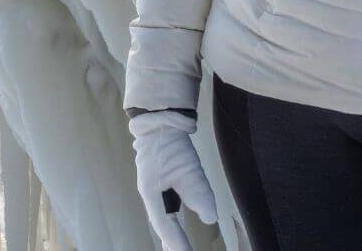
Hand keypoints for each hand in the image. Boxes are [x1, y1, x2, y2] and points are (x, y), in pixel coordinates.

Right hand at [130, 110, 216, 250]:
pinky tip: (176, 226)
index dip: (177, 242)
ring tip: (178, 248)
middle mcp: (151, 194)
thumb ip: (199, 194)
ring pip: (162, 217)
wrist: (160, 123)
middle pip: (161, 224)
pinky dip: (171, 222)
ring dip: (171, 234)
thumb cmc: (171, 146)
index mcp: (152, 193)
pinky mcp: (159, 184)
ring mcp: (153, 189)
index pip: (165, 225)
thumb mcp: (189, 170)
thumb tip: (210, 218)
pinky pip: (165, 208)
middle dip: (172, 242)